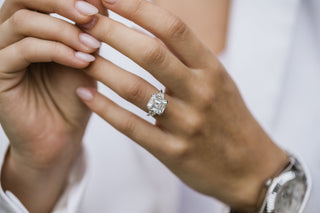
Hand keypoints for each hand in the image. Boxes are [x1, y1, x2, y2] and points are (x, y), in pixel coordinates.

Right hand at [0, 0, 101, 211]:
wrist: (62, 135)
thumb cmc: (75, 95)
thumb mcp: (87, 55)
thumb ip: (89, 28)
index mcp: (31, 25)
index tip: (99, 4)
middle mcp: (10, 34)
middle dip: (62, 3)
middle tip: (92, 14)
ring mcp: (0, 52)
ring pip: (23, 21)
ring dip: (64, 31)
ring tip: (92, 46)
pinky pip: (24, 50)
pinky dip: (56, 51)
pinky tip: (82, 61)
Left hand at [76, 0, 287, 210]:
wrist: (250, 168)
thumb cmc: (230, 120)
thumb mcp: (219, 82)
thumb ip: (188, 58)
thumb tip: (150, 29)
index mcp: (212, 70)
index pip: (173, 29)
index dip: (139, 8)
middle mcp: (201, 93)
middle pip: (150, 53)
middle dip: (112, 32)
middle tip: (85, 20)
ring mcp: (186, 124)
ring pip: (135, 89)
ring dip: (101, 69)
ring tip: (78, 55)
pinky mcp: (172, 151)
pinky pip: (132, 127)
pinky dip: (104, 109)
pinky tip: (84, 94)